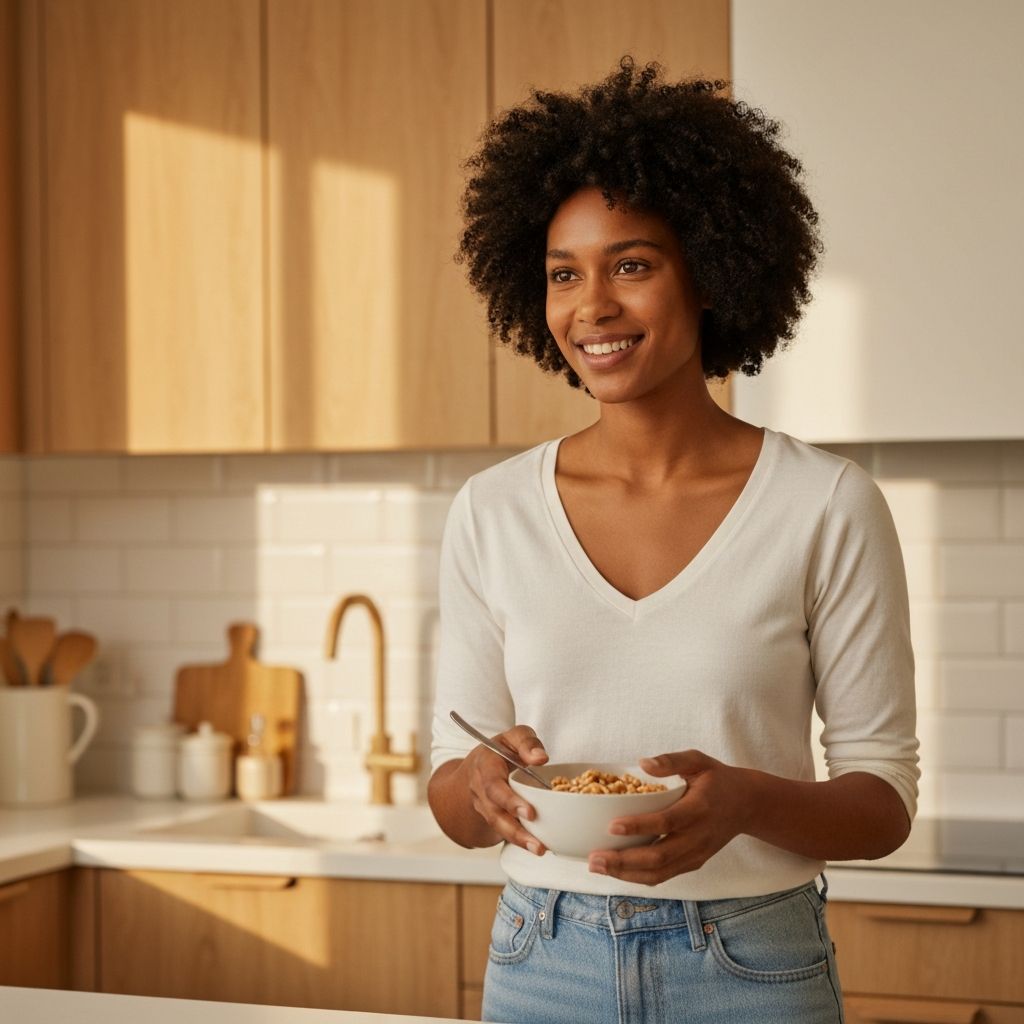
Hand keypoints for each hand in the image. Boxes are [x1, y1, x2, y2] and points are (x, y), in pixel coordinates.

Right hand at [464, 726, 548, 856]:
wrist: (478, 765)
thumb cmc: (501, 749)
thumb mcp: (513, 736)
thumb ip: (527, 743)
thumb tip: (541, 758)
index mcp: (485, 766)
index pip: (493, 785)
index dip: (509, 801)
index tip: (530, 812)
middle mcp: (480, 789)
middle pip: (495, 813)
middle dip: (515, 829)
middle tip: (537, 843)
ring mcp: (484, 806)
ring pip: (498, 826)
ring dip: (519, 840)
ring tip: (539, 850)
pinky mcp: (492, 817)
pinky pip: (503, 831)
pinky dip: (519, 841)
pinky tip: (536, 847)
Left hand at [587, 750, 750, 884]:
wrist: (748, 804)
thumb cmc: (717, 779)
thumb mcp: (698, 760)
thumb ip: (671, 761)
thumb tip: (643, 763)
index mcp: (698, 809)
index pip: (666, 822)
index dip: (639, 826)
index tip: (611, 826)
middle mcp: (698, 837)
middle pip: (658, 856)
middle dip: (623, 860)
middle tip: (594, 858)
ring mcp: (696, 854)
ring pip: (659, 873)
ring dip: (626, 874)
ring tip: (598, 867)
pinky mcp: (694, 863)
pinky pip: (664, 875)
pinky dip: (639, 877)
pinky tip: (616, 871)